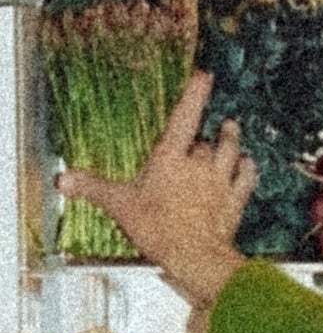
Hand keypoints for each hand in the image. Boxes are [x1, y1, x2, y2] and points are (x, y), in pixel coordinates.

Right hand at [56, 70, 251, 306]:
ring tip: (232, 128)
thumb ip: (93, 188)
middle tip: (208, 129)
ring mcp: (221, 183)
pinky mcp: (236, 202)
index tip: (205, 76)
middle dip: (207, 135)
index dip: (195, 95)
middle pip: (207, 141)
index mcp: (170, 159)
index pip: (184, 118)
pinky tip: (248, 163)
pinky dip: (248, 168)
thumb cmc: (159, 229)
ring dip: (232, 140)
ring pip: (232, 151)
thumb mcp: (120, 206)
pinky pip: (247, 178)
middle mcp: (199, 166)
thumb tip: (64, 179)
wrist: (196, 256)